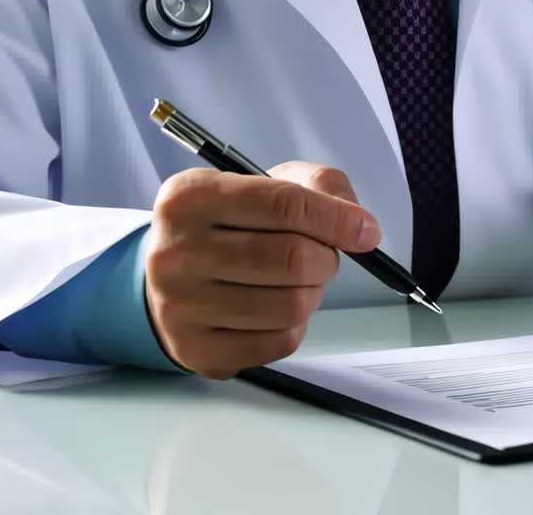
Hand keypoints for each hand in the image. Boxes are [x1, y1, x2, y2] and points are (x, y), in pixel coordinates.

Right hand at [145, 162, 379, 378]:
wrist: (166, 275)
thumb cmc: (226, 226)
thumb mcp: (263, 183)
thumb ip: (318, 186)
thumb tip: (359, 225)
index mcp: (191, 197)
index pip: (284, 204)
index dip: (337, 219)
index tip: (365, 231)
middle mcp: (177, 251)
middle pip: (293, 258)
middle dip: (326, 259)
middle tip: (322, 257)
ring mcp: (180, 305)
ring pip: (291, 305)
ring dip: (313, 293)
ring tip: (297, 283)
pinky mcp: (195, 349)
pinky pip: (279, 342)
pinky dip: (295, 326)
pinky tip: (277, 310)